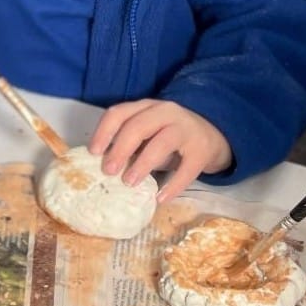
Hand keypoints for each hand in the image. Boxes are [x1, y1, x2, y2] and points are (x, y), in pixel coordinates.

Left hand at [89, 99, 231, 202]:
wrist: (212, 134)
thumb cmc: (169, 136)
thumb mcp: (149, 131)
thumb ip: (130, 142)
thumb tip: (104, 164)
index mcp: (146, 106)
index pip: (119, 112)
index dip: (104, 132)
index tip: (93, 152)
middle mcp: (166, 112)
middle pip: (138, 126)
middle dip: (120, 149)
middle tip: (108, 171)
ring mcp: (186, 129)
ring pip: (162, 142)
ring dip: (143, 163)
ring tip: (129, 182)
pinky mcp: (203, 149)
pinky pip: (187, 169)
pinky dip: (173, 185)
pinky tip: (160, 198)